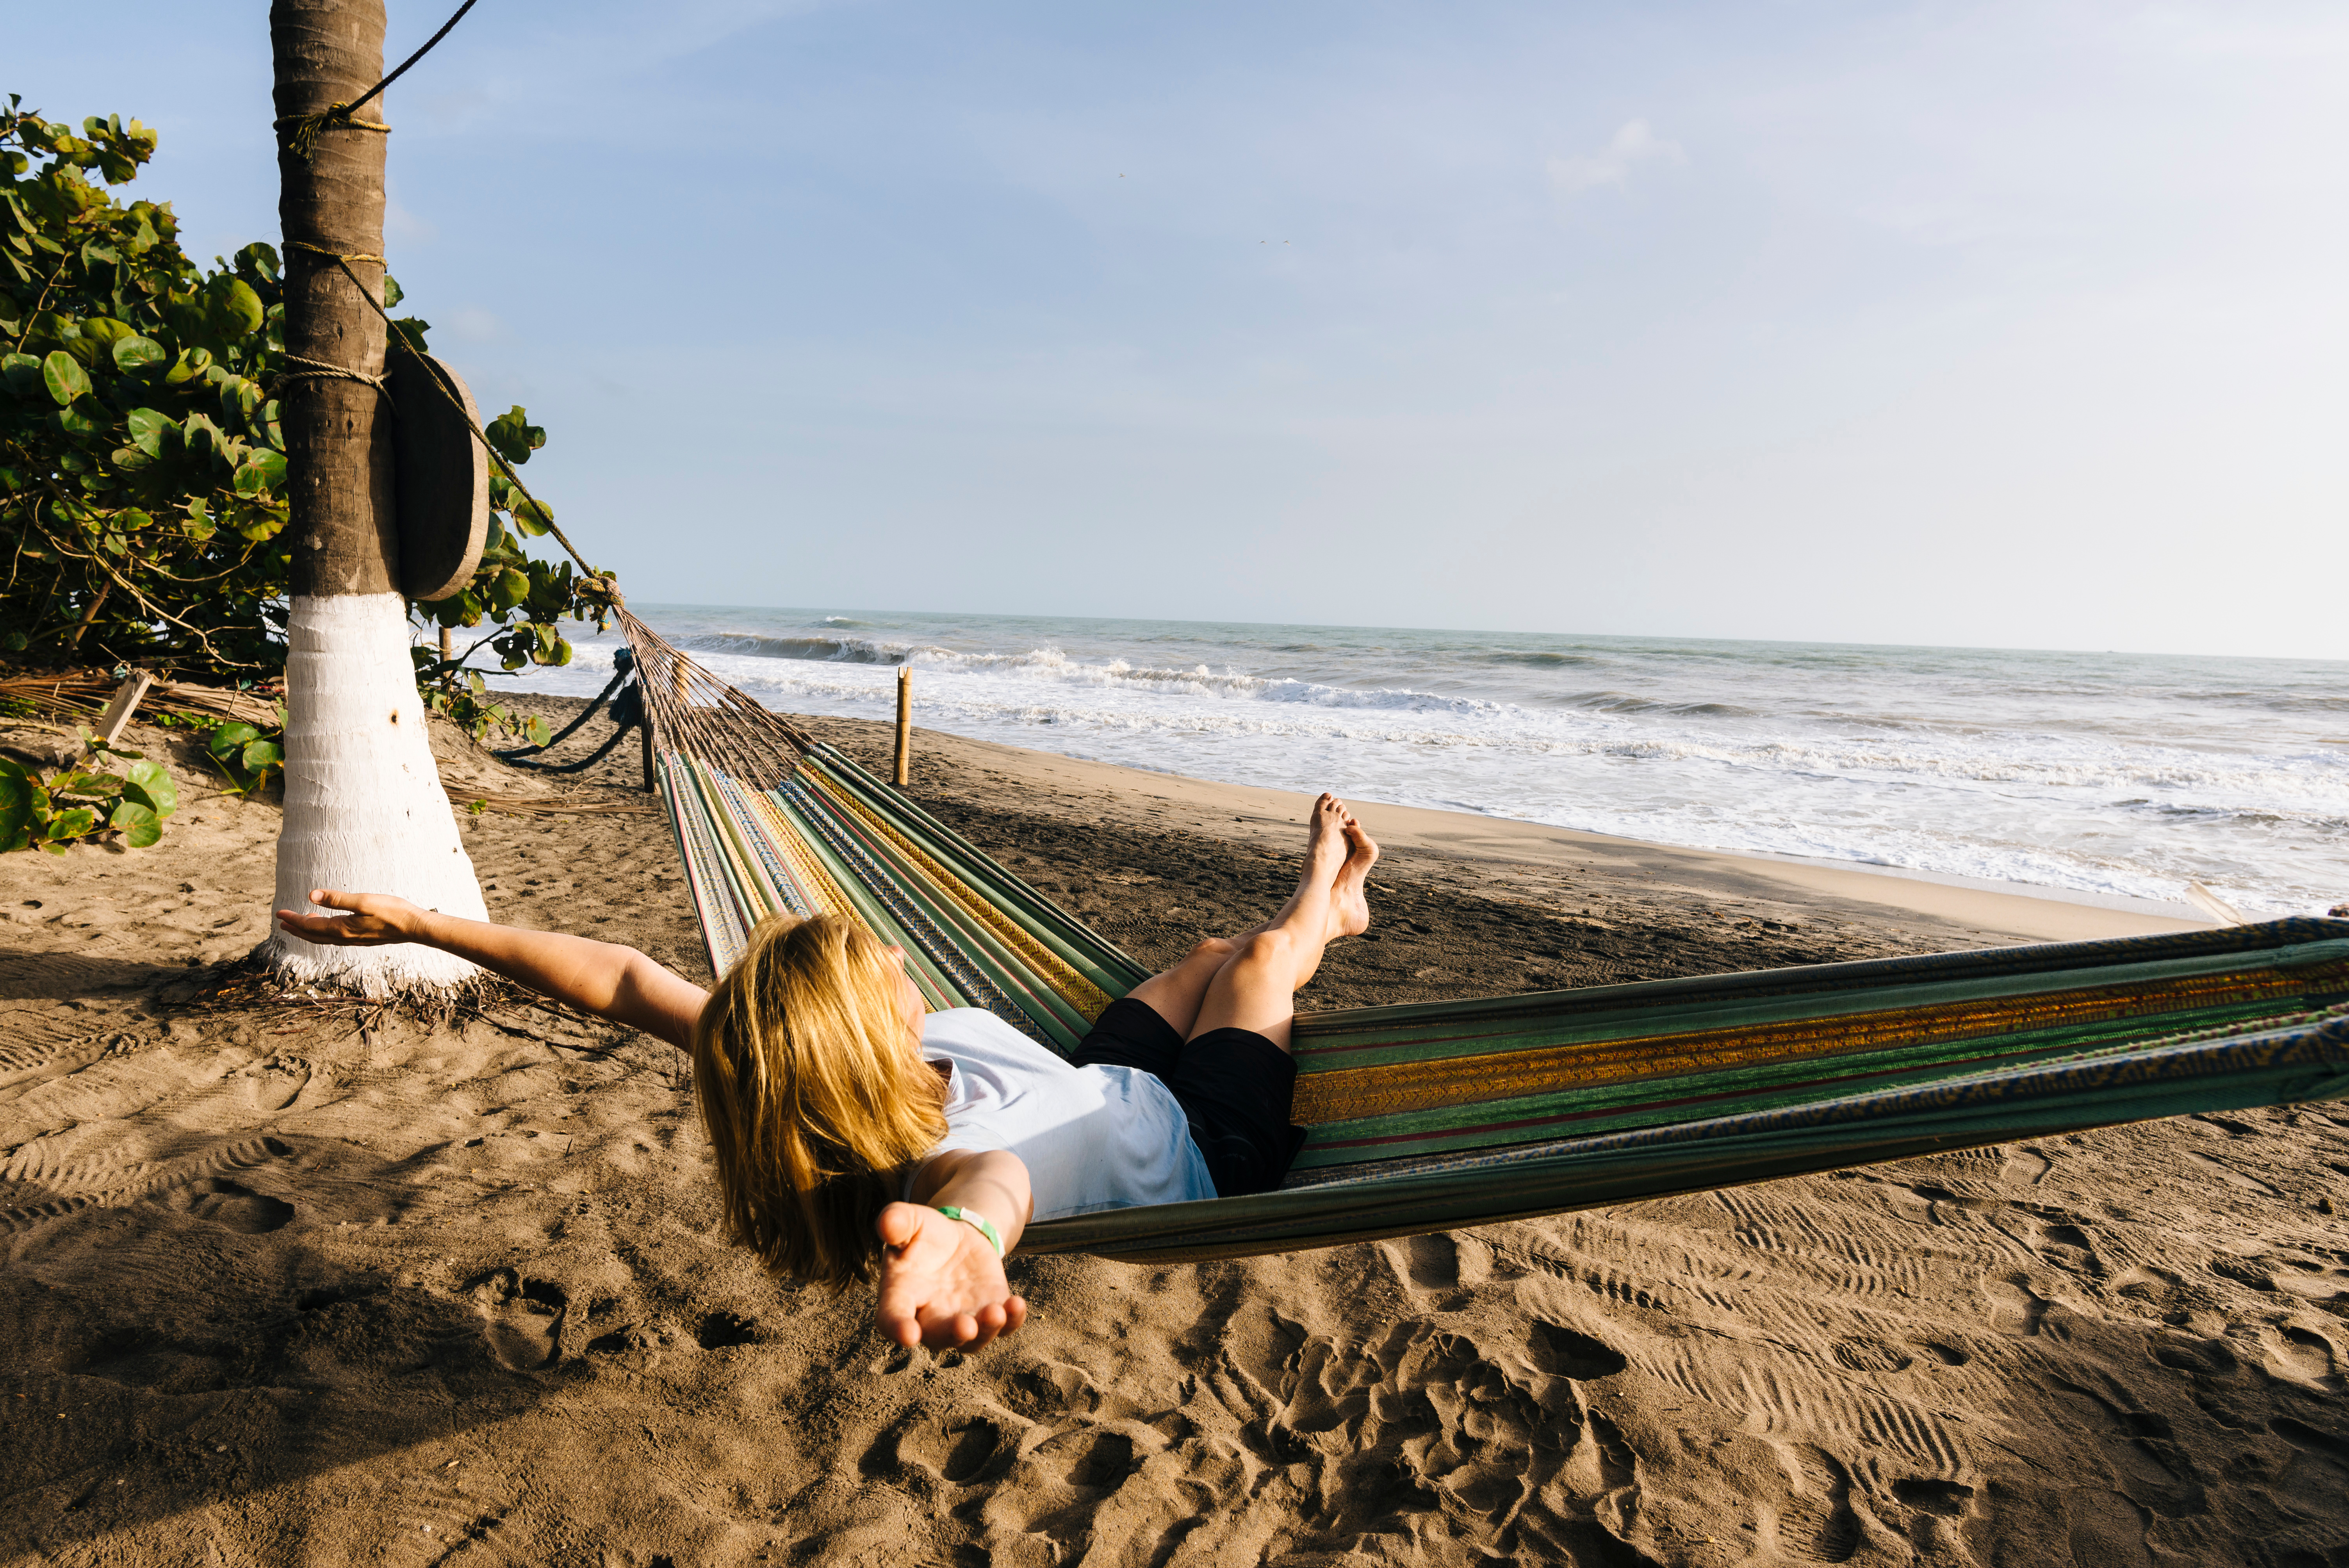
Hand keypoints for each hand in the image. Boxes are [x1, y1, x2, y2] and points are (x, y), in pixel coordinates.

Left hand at [275, 889, 427, 947]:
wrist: (414, 927)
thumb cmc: (392, 911)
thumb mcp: (364, 901)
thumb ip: (337, 899)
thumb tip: (311, 896)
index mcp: (342, 928)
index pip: (310, 925)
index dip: (293, 919)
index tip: (279, 913)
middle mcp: (345, 937)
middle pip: (313, 935)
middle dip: (296, 928)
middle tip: (282, 922)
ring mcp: (354, 940)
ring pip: (324, 937)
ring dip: (309, 931)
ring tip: (301, 922)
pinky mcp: (362, 938)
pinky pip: (335, 937)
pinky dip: (324, 932)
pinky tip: (329, 924)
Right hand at [874, 1202, 1027, 1349]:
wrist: (956, 1239)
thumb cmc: (924, 1235)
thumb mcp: (910, 1221)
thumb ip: (897, 1222)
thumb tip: (887, 1224)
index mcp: (900, 1297)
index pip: (891, 1319)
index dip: (898, 1328)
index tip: (909, 1335)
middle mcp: (929, 1318)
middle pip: (937, 1337)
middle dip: (952, 1334)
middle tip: (966, 1326)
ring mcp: (962, 1320)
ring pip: (972, 1341)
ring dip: (986, 1331)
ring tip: (997, 1313)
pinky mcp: (989, 1312)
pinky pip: (1003, 1327)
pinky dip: (1012, 1321)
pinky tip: (1018, 1304)